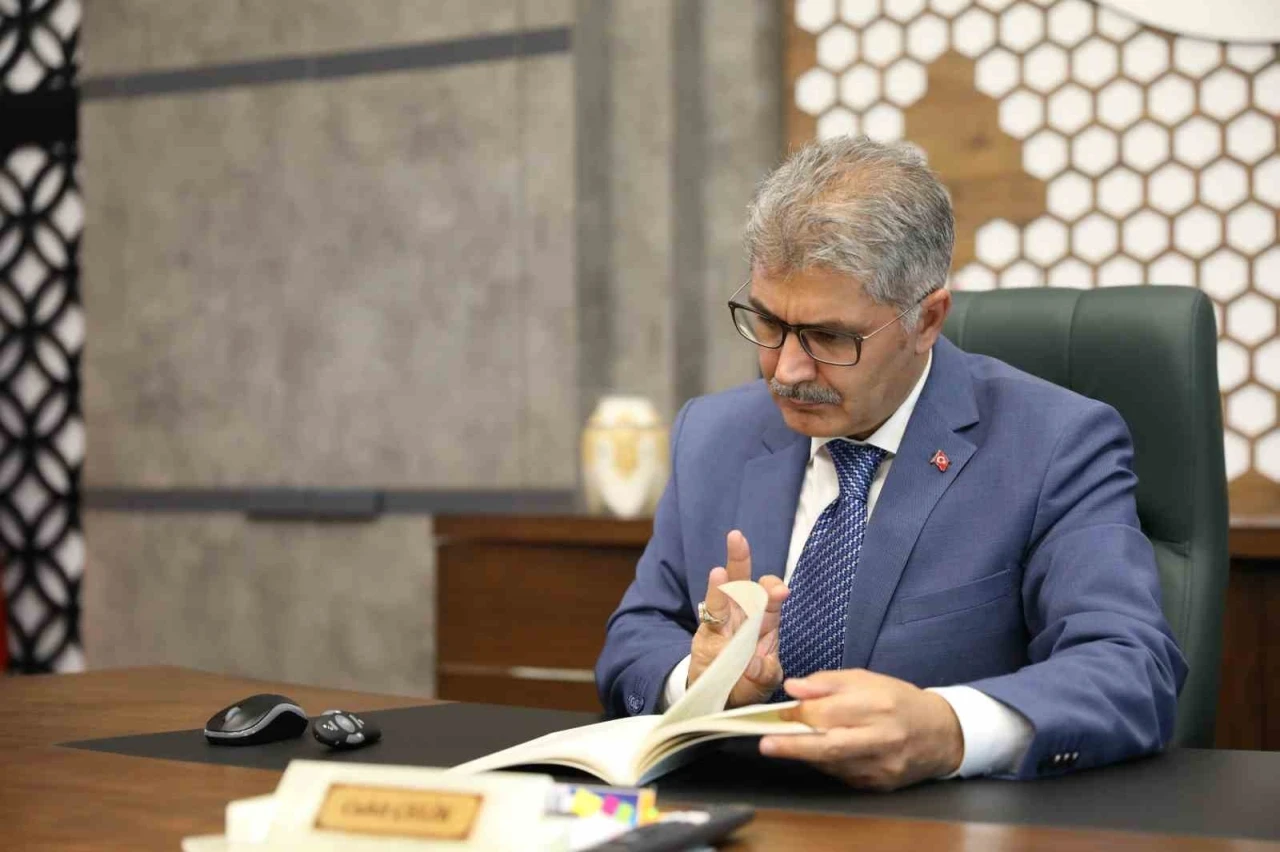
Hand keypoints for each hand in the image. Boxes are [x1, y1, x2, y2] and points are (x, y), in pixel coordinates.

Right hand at [687, 530, 789, 707]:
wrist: (719, 698)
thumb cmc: (746, 685)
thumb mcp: (761, 685)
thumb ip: (763, 674)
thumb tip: (754, 664)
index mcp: (765, 626)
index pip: (771, 602)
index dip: (774, 592)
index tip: (781, 590)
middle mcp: (745, 617)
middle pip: (748, 584)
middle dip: (745, 561)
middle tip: (740, 540)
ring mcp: (725, 622)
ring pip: (729, 588)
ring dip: (732, 564)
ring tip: (735, 541)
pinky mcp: (707, 631)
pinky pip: (711, 610)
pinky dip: (715, 593)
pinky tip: (716, 575)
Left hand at [759, 669, 963, 790]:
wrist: (940, 734)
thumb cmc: (899, 701)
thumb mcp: (866, 680)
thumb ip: (827, 683)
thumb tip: (793, 687)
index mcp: (878, 705)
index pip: (830, 712)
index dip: (800, 713)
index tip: (780, 713)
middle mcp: (882, 738)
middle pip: (829, 746)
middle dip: (793, 746)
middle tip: (766, 744)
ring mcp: (882, 766)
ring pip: (832, 763)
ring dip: (807, 754)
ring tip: (791, 742)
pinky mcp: (880, 785)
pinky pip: (843, 774)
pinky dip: (827, 763)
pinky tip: (823, 751)